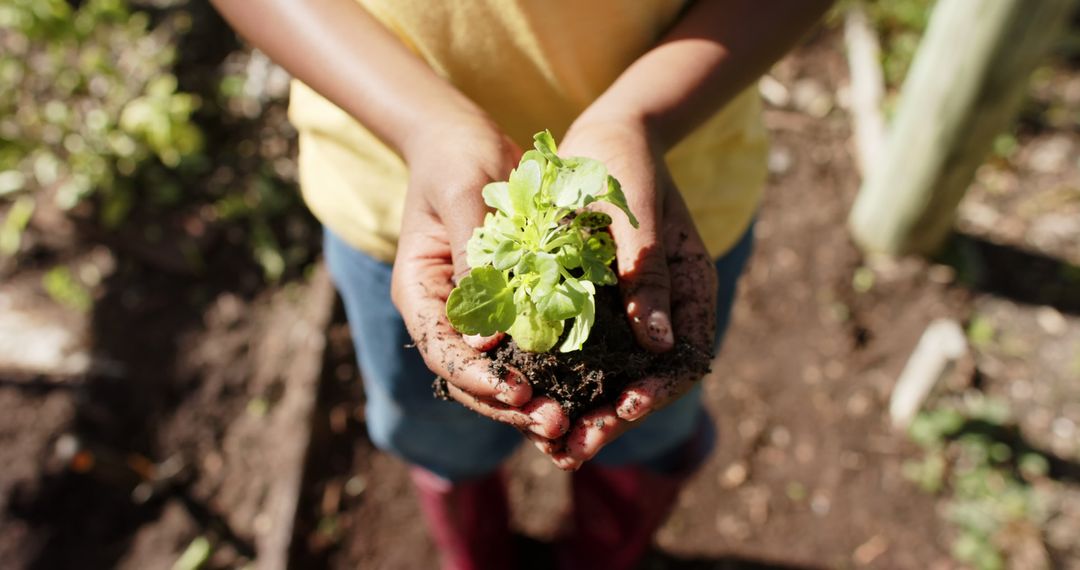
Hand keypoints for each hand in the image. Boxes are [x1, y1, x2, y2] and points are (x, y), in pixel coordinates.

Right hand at [390, 115, 569, 440]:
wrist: (468, 140)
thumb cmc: (459, 158)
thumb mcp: (465, 197)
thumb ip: (474, 263)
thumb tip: (482, 341)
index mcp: (418, 291)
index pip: (441, 351)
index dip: (477, 379)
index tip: (519, 392)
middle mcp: (443, 312)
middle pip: (468, 378)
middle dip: (509, 405)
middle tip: (555, 424)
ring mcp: (474, 314)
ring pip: (497, 374)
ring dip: (531, 400)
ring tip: (572, 421)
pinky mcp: (506, 307)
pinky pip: (524, 350)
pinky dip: (550, 373)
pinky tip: (584, 389)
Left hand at [528, 115, 718, 469]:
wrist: (605, 134)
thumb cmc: (624, 160)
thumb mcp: (635, 210)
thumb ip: (647, 272)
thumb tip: (661, 345)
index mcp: (689, 288)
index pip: (684, 358)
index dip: (654, 390)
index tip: (620, 409)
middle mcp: (665, 309)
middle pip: (648, 381)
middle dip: (611, 418)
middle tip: (571, 449)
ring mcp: (632, 311)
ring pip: (617, 377)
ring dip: (586, 412)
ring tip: (552, 445)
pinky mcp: (600, 307)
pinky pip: (588, 356)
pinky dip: (566, 382)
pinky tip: (536, 403)